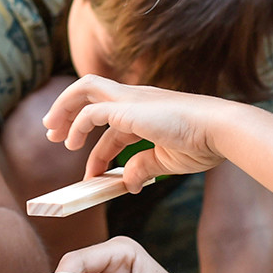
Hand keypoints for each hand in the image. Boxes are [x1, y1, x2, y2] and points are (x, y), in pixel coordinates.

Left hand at [43, 77, 226, 187]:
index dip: (97, 149)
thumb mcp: (167, 161)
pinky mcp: (127, 108)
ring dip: (64, 108)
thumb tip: (127, 184)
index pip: (112, 124)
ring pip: (84, 89)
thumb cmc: (202, 143)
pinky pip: (91, 111)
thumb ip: (143, 168)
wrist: (219, 131)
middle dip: (68, 110)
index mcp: (147, 110)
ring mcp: (131, 99)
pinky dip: (77, 125)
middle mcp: (136, 98)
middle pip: (91, 90)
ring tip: (52, 132)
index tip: (91, 172)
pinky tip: (72, 144)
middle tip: (52, 133)